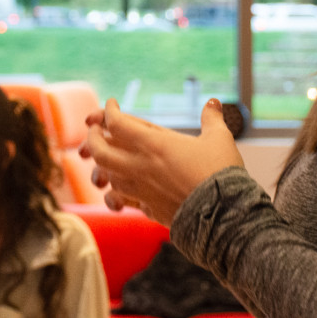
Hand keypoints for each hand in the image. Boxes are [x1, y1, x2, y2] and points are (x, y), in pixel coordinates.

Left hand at [81, 98, 243, 224]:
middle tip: (93, 130)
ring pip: (108, 176)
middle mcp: (141, 166)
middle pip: (100, 151)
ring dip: (102, 167)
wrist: (225, 216)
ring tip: (104, 161)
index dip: (108, 111)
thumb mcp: (219, 138)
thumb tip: (213, 102)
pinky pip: (121, 200)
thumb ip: (212, 118)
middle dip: (91, 138)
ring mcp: (141, 189)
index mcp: (154, 143)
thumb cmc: (221, 173)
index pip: (117, 123)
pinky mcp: (148, 208)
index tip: (111, 104)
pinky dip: (115, 195)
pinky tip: (117, 193)